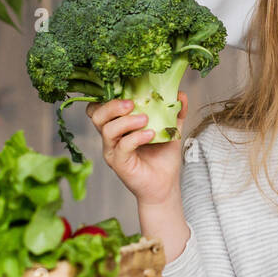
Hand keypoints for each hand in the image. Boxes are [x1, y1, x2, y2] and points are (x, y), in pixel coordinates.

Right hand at [87, 91, 187, 206]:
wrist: (165, 185)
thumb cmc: (163, 157)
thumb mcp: (171, 129)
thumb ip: (175, 112)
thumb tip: (181, 94)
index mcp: (118, 126)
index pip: (99, 107)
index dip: (107, 97)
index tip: (127, 91)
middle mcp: (111, 138)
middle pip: (96, 115)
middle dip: (112, 105)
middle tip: (132, 103)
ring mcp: (113, 151)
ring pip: (107, 130)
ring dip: (126, 121)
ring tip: (145, 119)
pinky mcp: (119, 164)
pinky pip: (122, 146)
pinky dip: (136, 137)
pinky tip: (151, 134)